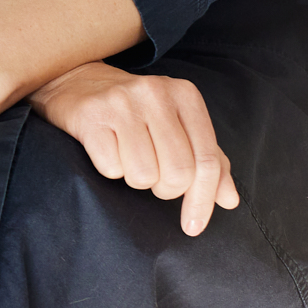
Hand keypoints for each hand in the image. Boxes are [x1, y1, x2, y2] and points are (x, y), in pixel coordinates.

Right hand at [28, 60, 239, 234]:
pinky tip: (108, 151)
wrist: (77, 81)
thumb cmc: (135, 110)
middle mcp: (156, 94)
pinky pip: (111, 168)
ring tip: (130, 159)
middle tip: (155, 180)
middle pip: (178, 172)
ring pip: (144, 175)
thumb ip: (207, 161)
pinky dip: (111, 170)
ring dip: (137, 180)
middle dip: (166, 189)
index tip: (194, 225)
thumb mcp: (178, 126)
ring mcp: (121, 103)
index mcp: (185, 95)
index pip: (207, 160)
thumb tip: (230, 201)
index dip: (203, 199)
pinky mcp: (91, 116)